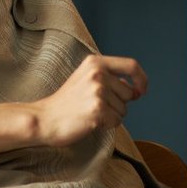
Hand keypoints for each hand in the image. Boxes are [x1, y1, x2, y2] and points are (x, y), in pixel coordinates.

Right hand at [29, 55, 147, 147]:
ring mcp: (98, 91)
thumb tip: (137, 89)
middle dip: (119, 103)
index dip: (141, 79)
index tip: (141, 90)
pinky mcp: (98, 110)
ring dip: (112, 115)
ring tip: (90, 113)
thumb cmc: (66, 102)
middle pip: (129, 92)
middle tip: (96, 106)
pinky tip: (91, 122)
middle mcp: (98, 73)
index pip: (131, 65)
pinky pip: (117, 121)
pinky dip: (107, 125)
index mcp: (95, 62)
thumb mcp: (86, 78)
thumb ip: (110, 78)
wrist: (45, 118)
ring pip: (124, 109)